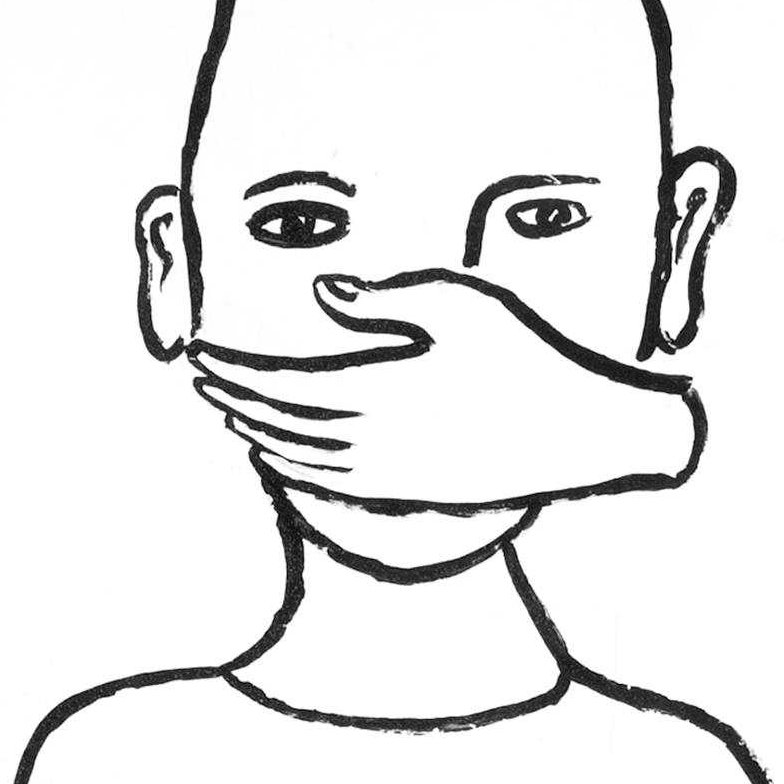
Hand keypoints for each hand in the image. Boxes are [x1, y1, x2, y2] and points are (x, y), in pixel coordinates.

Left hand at [188, 266, 703, 517]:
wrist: (583, 433)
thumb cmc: (529, 353)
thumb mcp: (464, 302)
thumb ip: (388, 297)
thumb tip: (321, 291)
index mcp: (385, 390)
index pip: (285, 385)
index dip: (236, 372)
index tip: (199, 353)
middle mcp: (380, 443)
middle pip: (282, 426)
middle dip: (234, 401)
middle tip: (199, 378)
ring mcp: (394, 475)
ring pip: (302, 462)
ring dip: (257, 436)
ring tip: (227, 412)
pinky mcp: (412, 491)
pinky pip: (332, 485)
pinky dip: (293, 468)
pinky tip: (278, 453)